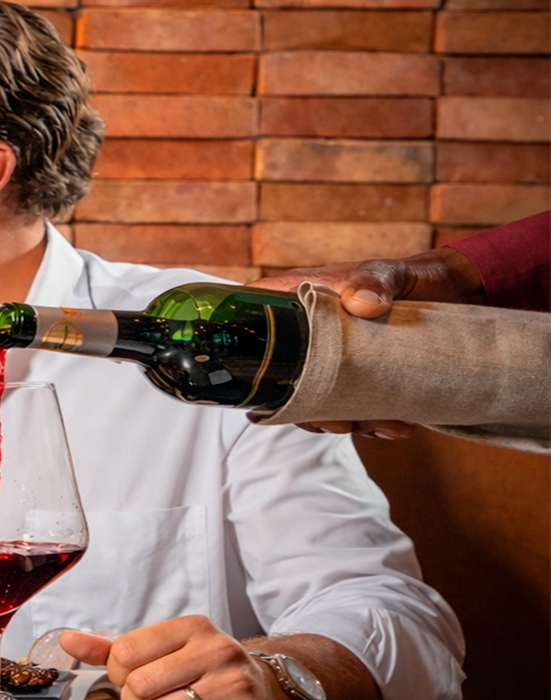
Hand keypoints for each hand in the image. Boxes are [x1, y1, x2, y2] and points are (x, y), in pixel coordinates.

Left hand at [61, 616, 298, 699]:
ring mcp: (234, 684)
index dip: (119, 674)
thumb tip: (66, 639)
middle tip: (157, 698)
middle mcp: (216, 650)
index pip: (124, 653)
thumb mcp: (160, 649)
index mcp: (190, 627)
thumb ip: (110, 647)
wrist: (265, 690)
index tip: (134, 676)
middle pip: (138, 687)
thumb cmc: (201, 668)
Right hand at [247, 248, 483, 439]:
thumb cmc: (409, 276)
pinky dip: (372, 422)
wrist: (453, 294)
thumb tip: (362, 304)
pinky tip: (396, 425)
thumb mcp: (390, 273)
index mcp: (296, 302)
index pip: (251, 325)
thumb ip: (374, 281)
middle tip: (339, 423)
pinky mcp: (357, 379)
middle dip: (310, 409)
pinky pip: (352, 408)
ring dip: (345, 421)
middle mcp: (306, 335)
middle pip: (283, 378)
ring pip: (318, 401)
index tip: (269, 384)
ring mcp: (330, 360)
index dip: (248, 354)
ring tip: (380, 426)